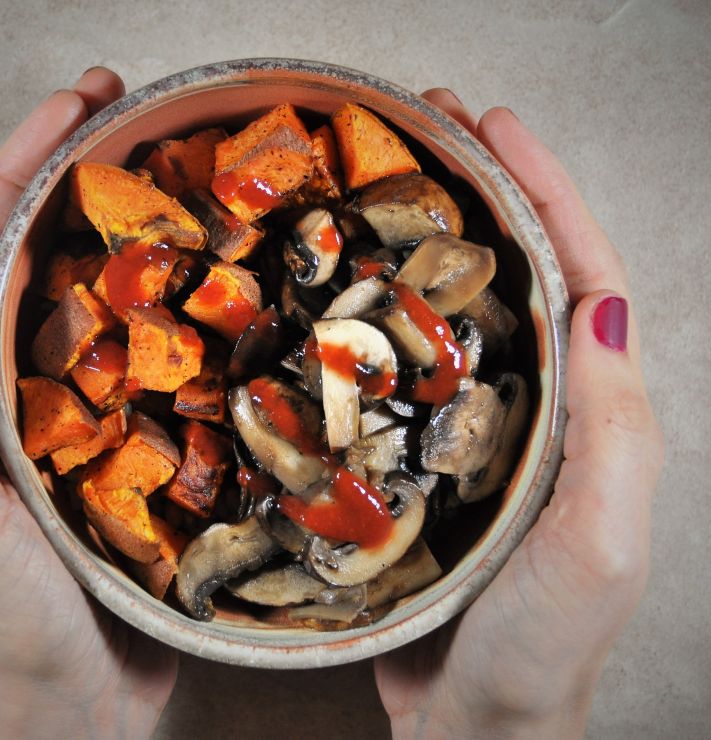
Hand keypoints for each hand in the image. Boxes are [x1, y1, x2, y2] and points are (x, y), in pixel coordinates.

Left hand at [0, 68, 176, 739]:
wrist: (66, 698)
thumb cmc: (0, 613)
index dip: (28, 163)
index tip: (80, 103)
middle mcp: (27, 380)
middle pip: (52, 250)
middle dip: (87, 171)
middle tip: (139, 115)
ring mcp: (92, 407)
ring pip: (115, 296)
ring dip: (145, 229)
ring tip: (188, 177)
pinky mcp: (145, 442)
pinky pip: (168, 359)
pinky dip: (192, 311)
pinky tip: (228, 287)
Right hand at [374, 91, 663, 737]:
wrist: (474, 721)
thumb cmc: (539, 647)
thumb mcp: (599, 544)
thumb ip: (616, 432)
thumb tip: (603, 301)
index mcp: (591, 411)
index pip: (579, 273)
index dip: (540, 191)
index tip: (490, 127)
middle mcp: (538, 405)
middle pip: (517, 271)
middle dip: (481, 189)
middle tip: (429, 127)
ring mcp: (478, 424)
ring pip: (458, 308)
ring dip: (429, 236)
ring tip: (385, 181)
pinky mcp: (425, 452)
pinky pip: (407, 364)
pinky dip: (381, 312)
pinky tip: (344, 287)